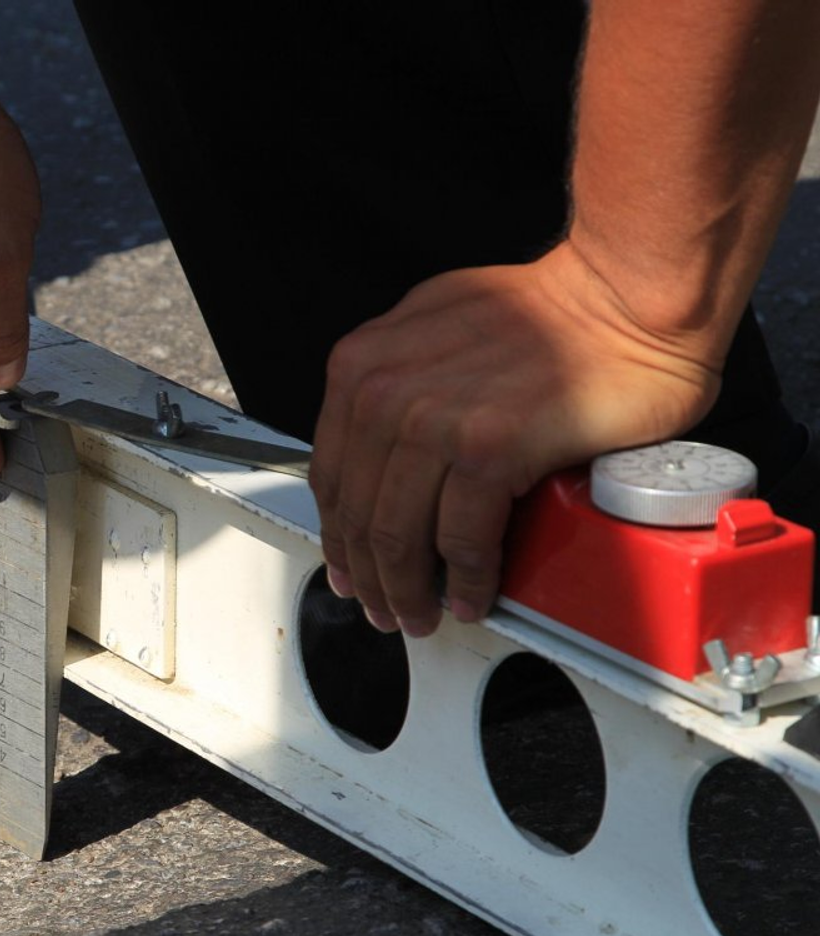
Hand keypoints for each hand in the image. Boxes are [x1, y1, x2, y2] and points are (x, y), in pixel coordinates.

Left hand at [309, 240, 722, 636]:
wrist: (624, 297)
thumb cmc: (549, 314)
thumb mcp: (433, 333)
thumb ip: (396, 386)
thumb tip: (381, 461)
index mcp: (362, 365)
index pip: (332, 475)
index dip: (339, 536)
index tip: (351, 569)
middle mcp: (384, 390)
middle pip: (359, 514)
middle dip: (370, 576)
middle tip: (387, 610)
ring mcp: (432, 420)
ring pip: (399, 536)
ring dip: (410, 591)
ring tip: (423, 616)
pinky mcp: (487, 448)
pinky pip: (462, 540)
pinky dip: (465, 581)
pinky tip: (470, 599)